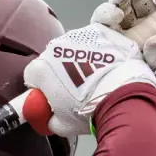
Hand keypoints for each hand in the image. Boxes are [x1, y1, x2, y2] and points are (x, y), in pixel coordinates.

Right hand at [22, 0, 155, 136]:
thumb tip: (48, 116)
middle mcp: (55, 47)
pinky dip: (99, 51)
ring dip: (80, 59)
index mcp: (40, 69)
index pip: (32, 76)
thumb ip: (47, 117)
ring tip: (96, 78)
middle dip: (61, 72)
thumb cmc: (89, 111)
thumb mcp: (60, 125)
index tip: (52, 98)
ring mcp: (79, 35)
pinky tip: (107, 66)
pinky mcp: (100, 31)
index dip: (42, 88)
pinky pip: (95, 40)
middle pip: (52, 59)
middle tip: (77, 89)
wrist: (122, 97)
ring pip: (74, 47)